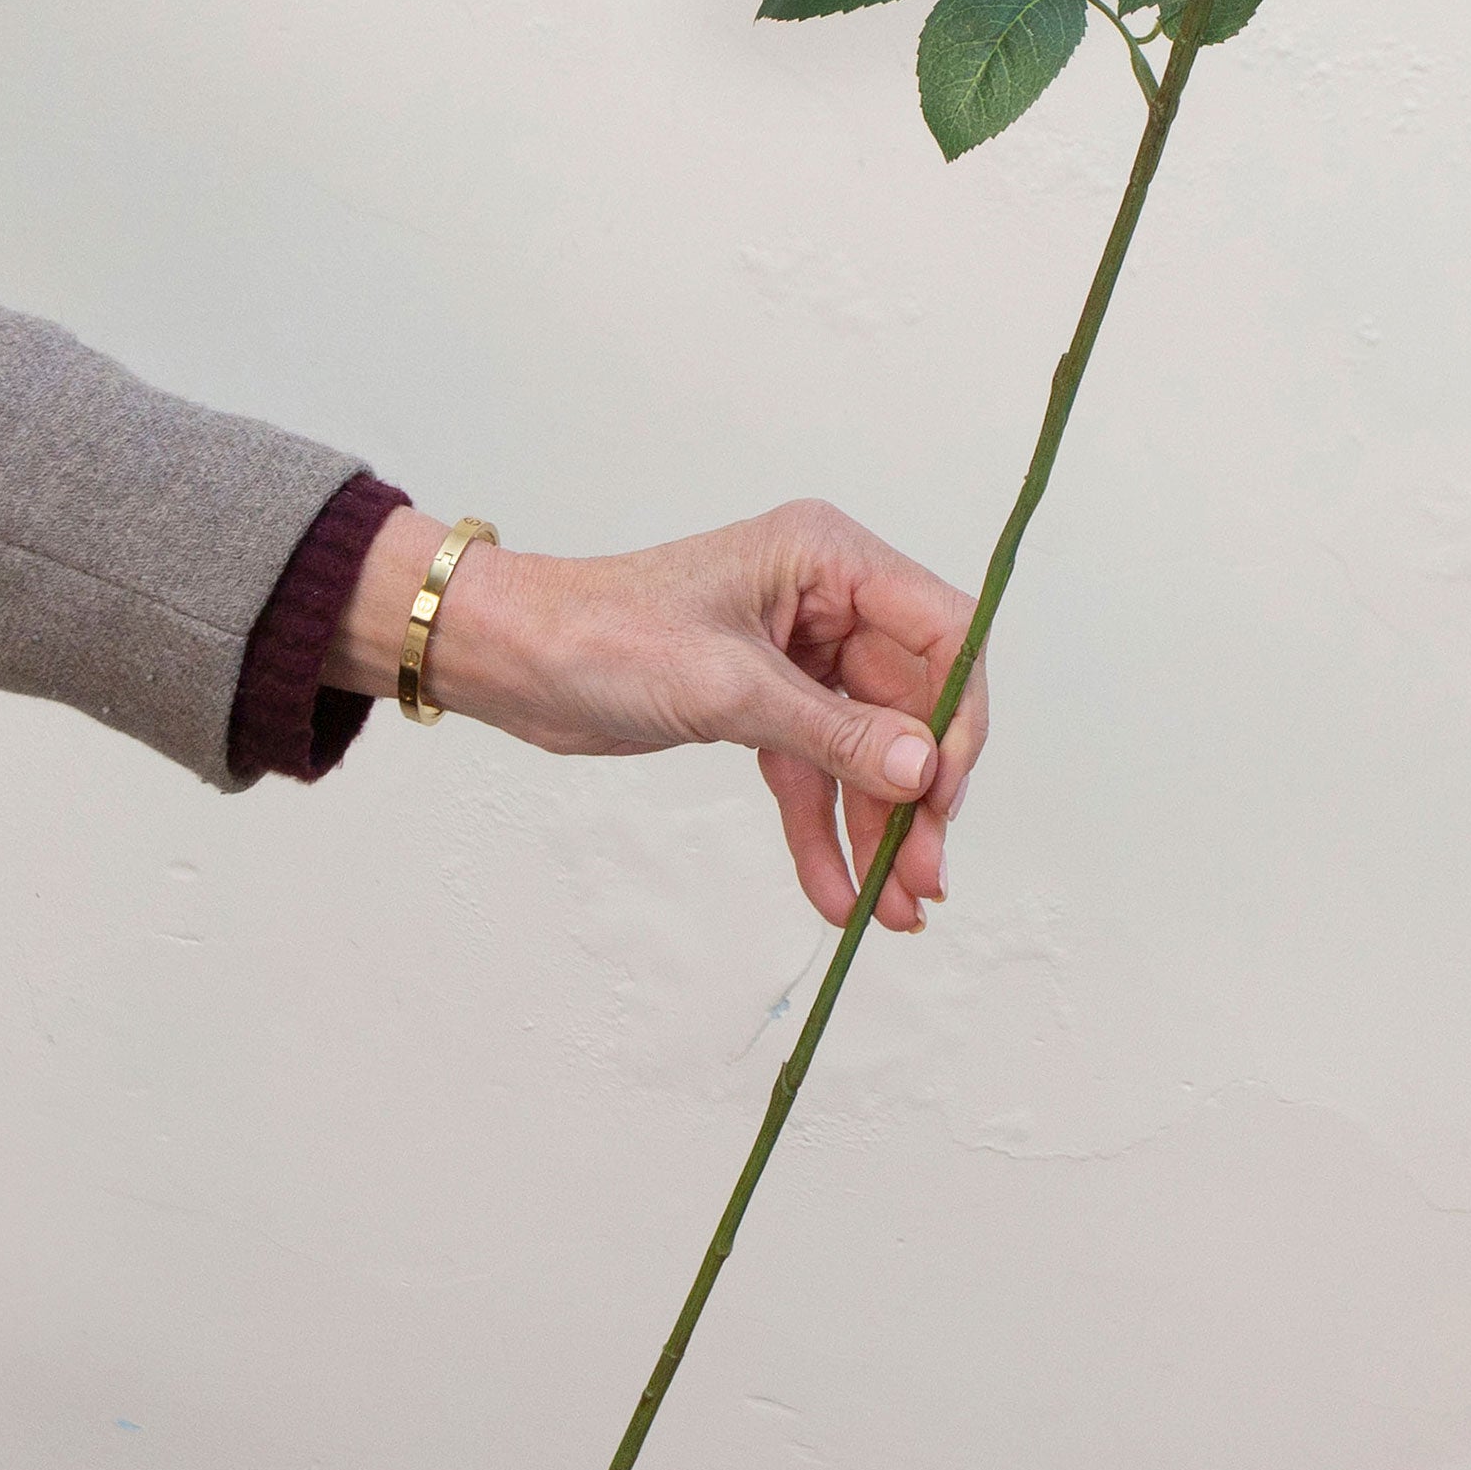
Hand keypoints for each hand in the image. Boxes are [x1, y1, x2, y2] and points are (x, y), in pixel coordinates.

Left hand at [326, 500, 987, 931]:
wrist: (512, 657)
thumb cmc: (604, 637)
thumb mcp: (727, 687)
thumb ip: (834, 732)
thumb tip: (925, 771)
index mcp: (829, 558)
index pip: (943, 630)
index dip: (958, 716)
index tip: (946, 796)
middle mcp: (826, 599)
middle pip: (910, 703)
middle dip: (919, 795)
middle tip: (924, 879)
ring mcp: (797, 654)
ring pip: (866, 749)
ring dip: (879, 827)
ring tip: (893, 912)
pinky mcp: (761, 703)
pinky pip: (814, 772)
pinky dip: (824, 831)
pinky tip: (835, 894)